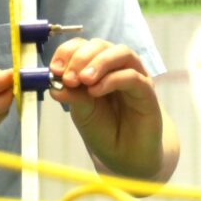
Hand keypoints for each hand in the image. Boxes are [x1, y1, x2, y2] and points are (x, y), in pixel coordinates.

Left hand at [48, 37, 166, 179]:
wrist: (125, 156)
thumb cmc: (104, 129)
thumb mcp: (82, 111)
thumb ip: (72, 94)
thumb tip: (54, 83)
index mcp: (98, 68)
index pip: (82, 46)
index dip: (67, 52)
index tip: (54, 69)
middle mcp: (117, 67)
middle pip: (101, 45)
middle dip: (81, 57)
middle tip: (69, 78)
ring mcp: (134, 76)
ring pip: (121, 53)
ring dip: (99, 62)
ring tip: (83, 80)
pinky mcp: (147, 91)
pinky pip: (132, 76)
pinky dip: (112, 80)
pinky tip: (96, 91)